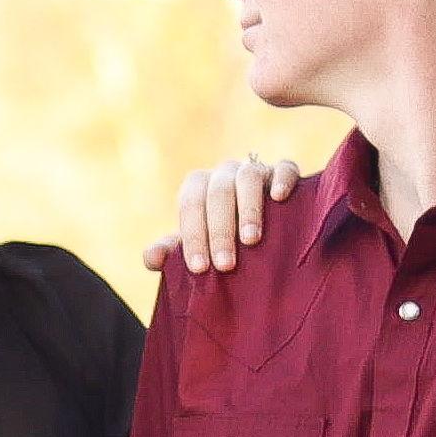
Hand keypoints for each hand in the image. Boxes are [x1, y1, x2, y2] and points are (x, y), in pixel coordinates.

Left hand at [158, 152, 313, 270]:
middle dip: (219, 231)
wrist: (264, 224)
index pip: (190, 205)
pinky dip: (281, 179)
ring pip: (248, 178)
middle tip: (225, 265)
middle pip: (218, 193)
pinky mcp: (283, 171)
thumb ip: (173, 251)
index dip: (193, 236)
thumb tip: (151, 258)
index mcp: (198, 187)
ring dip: (248, 209)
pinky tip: (279, 198)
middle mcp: (224, 174)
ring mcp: (254, 170)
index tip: (198, 268)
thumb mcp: (198, 244)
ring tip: (251, 240)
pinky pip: (284, 168)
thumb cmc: (222, 237)